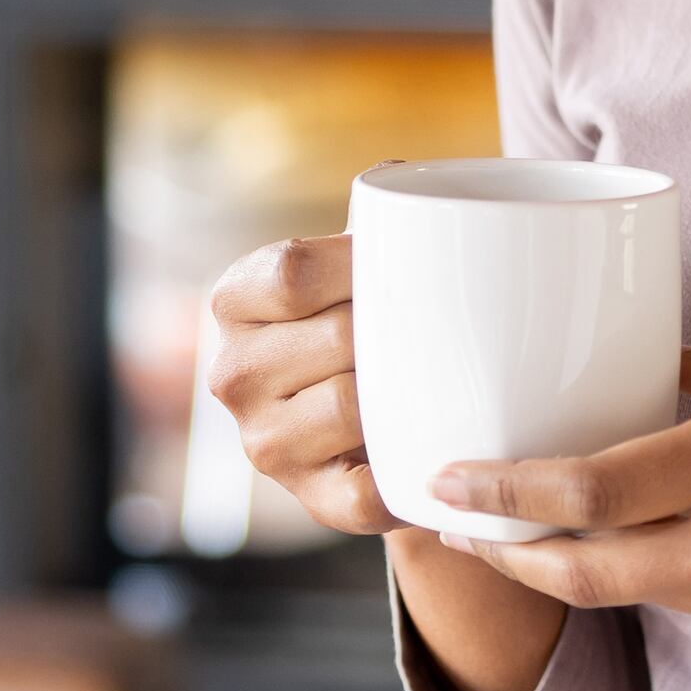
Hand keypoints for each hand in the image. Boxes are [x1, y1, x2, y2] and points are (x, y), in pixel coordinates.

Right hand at [199, 232, 571, 690]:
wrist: (359, 411)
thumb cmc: (373, 311)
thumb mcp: (360, 257)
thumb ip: (389, 218)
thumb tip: (436, 188)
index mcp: (235, 299)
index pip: (293, 272)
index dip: (361, 265)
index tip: (415, 261)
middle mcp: (233, 374)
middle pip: (336, 338)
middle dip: (403, 329)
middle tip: (457, 318)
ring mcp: (267, 444)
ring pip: (349, 408)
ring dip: (409, 393)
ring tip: (450, 373)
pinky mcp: (313, 502)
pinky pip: (372, 491)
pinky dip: (417, 469)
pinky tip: (445, 444)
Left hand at [428, 341, 690, 690]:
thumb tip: (668, 362)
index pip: (591, 484)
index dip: (504, 493)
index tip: (446, 479)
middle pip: (585, 564)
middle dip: (504, 551)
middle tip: (447, 527)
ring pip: (635, 588)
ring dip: (568, 569)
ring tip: (517, 539)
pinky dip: (657, 574)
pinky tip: (639, 549)